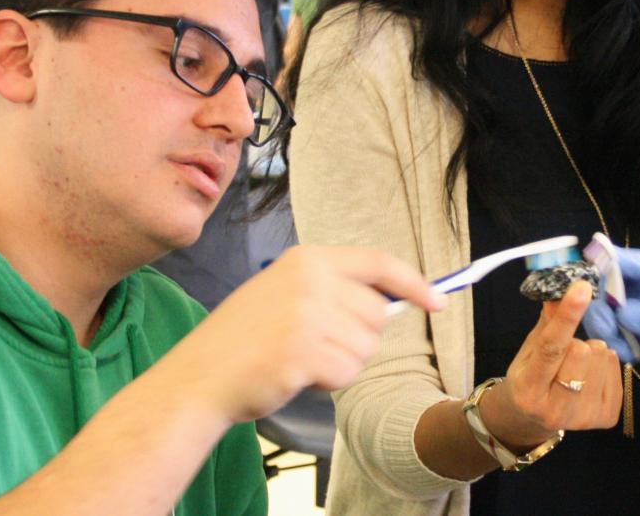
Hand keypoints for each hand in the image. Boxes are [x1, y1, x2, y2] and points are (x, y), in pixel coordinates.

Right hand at [167, 245, 442, 423]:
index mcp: (308, 259)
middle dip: (359, 337)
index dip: (414, 283)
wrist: (201, 374)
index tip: (438, 302)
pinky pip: (347, 372)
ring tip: (300, 358)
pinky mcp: (303, 352)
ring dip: (342, 362)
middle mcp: (310, 281)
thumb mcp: (287, 291)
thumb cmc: (246, 338)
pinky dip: (329, 381)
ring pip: (365, 347)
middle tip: (316, 343)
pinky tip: (296, 374)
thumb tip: (398, 299)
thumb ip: (336, 289)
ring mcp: (306, 316)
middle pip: (378, 313)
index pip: (379, 263)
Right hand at [478, 281, 622, 448]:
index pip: (551, 347)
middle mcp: (556, 409)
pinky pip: (616, 367)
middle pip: (583, 350)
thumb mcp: (529, 349)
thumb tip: (561, 287)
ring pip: (602, 356)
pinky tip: (591, 376)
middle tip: (566, 353)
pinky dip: (605, 364)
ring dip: (592, 353)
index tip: (582, 288)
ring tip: (578, 366)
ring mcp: (584, 417)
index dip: (567, 316)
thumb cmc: (530, 377)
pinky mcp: (607, 417)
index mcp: (529, 390)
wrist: (536, 418)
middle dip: (577, 342)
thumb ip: (547, 321)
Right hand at [582, 247, 639, 401]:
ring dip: (604, 327)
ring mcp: (634, 301)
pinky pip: (604, 326)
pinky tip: (628, 354)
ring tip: (622, 349)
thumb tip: (621, 312)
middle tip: (609, 328)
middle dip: (604, 305)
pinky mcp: (625, 323)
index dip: (611, 265)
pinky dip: (610, 341)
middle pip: (608, 280)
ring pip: (601, 304)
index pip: (634, 260)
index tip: (592, 275)